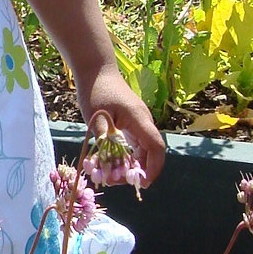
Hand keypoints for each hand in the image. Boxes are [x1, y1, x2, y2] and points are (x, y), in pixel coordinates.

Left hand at [82, 66, 165, 186]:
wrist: (97, 70)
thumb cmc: (96, 91)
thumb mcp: (97, 117)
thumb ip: (104, 140)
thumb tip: (110, 164)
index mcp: (139, 119)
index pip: (156, 147)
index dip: (153, 168)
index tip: (143, 183)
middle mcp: (144, 122)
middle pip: (151, 152)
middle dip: (139, 171)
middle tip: (118, 181)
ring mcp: (138, 122)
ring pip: (142, 150)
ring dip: (131, 165)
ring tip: (112, 175)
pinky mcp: (131, 122)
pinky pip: (135, 143)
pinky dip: (127, 156)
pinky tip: (113, 163)